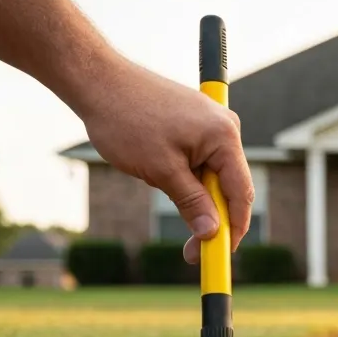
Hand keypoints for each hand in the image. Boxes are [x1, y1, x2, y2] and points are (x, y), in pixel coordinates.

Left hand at [78, 59, 252, 263]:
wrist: (97, 80)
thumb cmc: (126, 119)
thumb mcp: (161, 170)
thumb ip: (191, 203)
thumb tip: (212, 233)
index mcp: (224, 137)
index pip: (240, 193)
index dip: (233, 229)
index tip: (218, 256)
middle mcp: (225, 128)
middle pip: (229, 186)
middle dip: (211, 218)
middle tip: (189, 249)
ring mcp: (210, 123)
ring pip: (211, 175)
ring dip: (193, 195)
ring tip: (157, 186)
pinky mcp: (194, 122)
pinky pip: (199, 160)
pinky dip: (185, 177)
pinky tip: (158, 174)